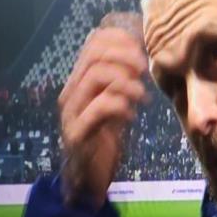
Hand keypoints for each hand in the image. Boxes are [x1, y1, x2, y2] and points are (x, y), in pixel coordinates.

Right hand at [58, 12, 147, 207]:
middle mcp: (72, 91)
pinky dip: (121, 105)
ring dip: (126, 81)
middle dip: (125, 56)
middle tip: (144, 70)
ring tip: (142, 94)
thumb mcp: (117, 102)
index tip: (142, 50)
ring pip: (95, 76)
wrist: (88, 176)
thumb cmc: (105, 137)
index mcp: (81, 80)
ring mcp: (72, 111)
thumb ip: (123, 80)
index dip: (120, 39)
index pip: (94, 42)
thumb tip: (143, 54)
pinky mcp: (77, 132)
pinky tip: (132, 115)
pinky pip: (99, 107)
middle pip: (94, 54)